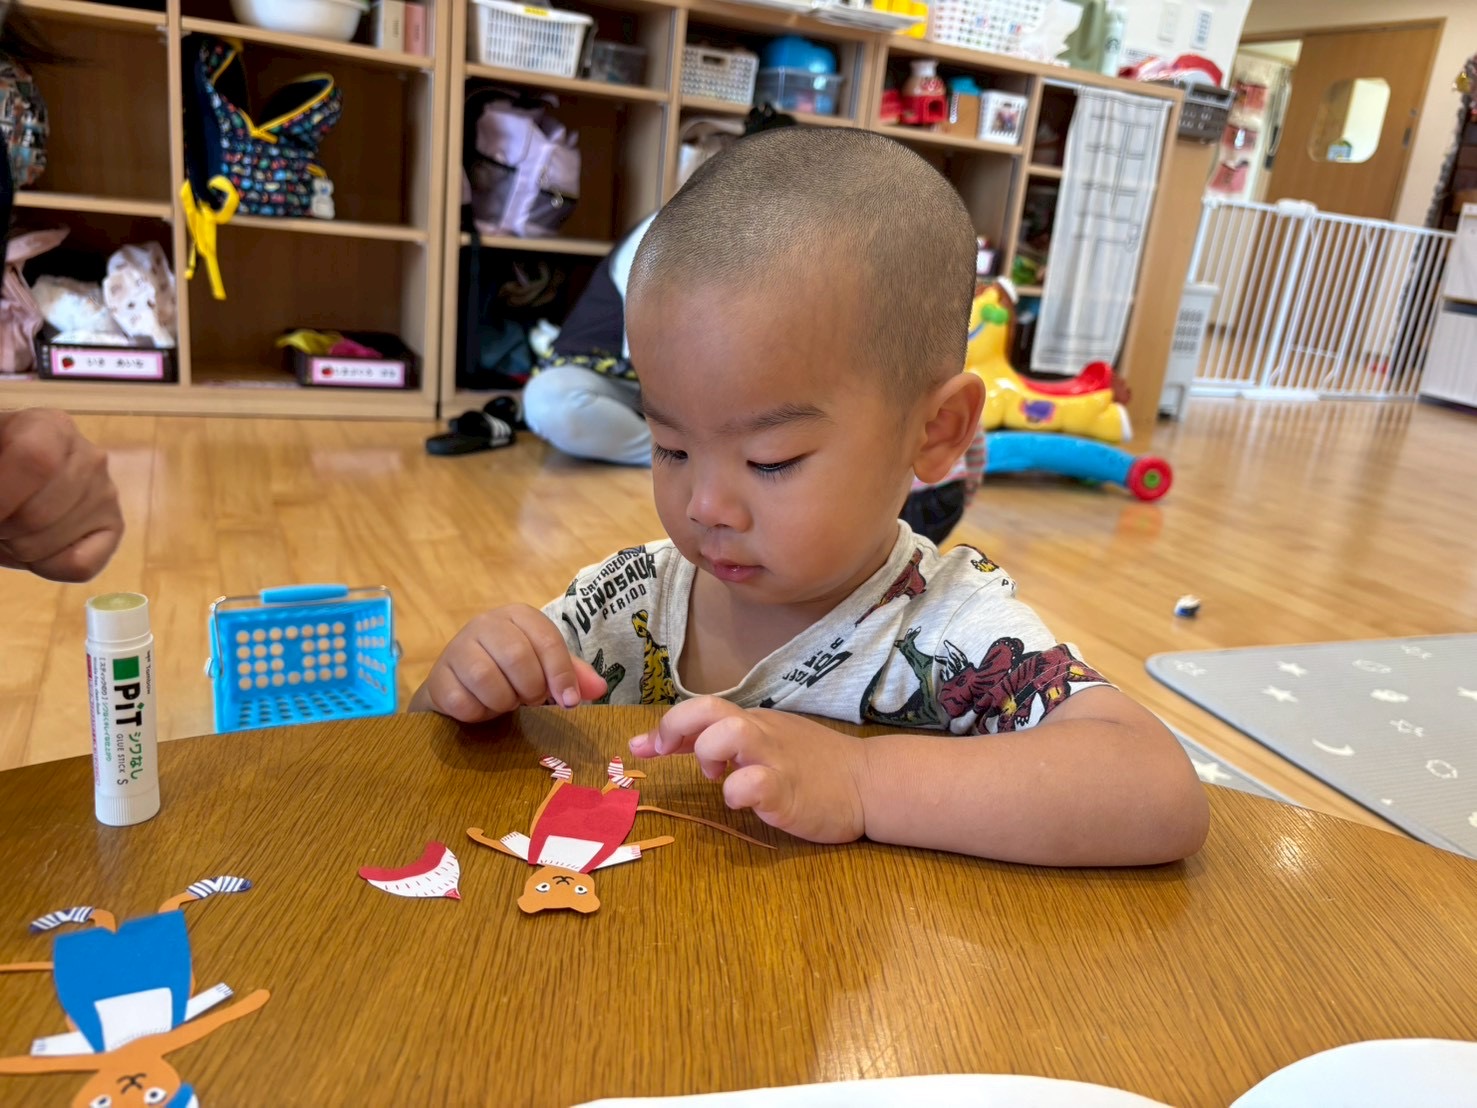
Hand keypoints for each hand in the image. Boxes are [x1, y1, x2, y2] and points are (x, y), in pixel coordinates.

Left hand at [0, 409, 123, 581]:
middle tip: (0, 520)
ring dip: (21, 547)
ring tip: (18, 529)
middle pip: (39, 512)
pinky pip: (81, 565)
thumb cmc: (1, 470)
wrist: (15, 485)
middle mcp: (90, 457)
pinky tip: (42, 547)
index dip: (4, 496)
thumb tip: (3, 511)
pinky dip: (48, 567)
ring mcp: (107, 494)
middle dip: (6, 527)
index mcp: (51, 427)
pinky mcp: (115, 528)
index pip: (34, 459)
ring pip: (53, 542)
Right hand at [410, 604, 606, 721]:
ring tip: (506, 701)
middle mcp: (485, 624)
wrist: (460, 684)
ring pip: (487, 678)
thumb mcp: (545, 668)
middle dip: (531, 688)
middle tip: (530, 699)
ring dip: (504, 701)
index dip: (561, 673)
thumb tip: (600, 688)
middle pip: (516, 656)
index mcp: (518, 615)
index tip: (568, 701)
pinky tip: (482, 707)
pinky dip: (479, 713)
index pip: (546, 639)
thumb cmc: (511, 671)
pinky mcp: (439, 677)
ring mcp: (457, 648)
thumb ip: (573, 675)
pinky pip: (463, 701)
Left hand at [630, 697, 867, 843]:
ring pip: (729, 732)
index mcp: (754, 722)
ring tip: (716, 775)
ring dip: (708, 752)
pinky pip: (753, 782)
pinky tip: (744, 801)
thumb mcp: (764, 744)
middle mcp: (761, 733)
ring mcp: (776, 759)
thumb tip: (656, 744)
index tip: (641, 748)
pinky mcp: (789, 790)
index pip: (701, 708)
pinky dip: (738, 791)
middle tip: (667, 753)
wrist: (868, 783)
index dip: (664, 725)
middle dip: (675, 727)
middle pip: (708, 708)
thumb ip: (717, 743)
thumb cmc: (813, 766)